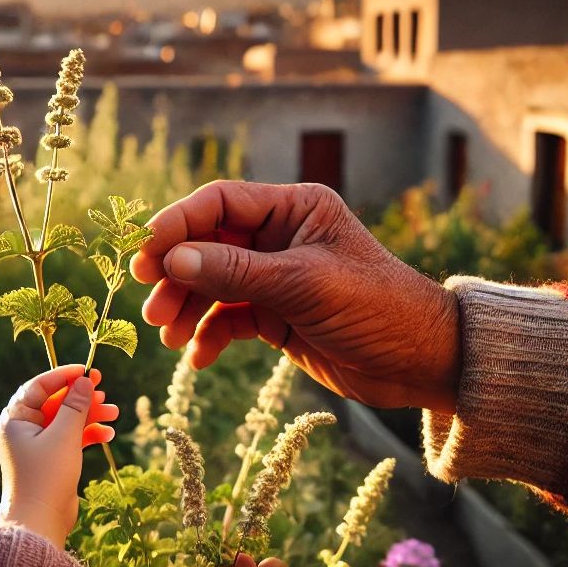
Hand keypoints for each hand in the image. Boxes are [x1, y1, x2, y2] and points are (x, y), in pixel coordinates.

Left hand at [0, 364, 117, 548]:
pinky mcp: (51, 458)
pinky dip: (88, 434)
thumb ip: (76, 405)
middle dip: (82, 398)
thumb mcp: (64, 436)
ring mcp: (38, 444)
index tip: (87, 371)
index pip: (40, 386)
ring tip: (115, 414)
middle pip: (56, 402)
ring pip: (67, 420)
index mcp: (16, 418)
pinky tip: (108, 435)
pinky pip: (71, 437)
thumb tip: (84, 380)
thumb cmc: (46, 476)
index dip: (64, 376)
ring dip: (90, 416)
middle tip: (105, 390)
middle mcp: (24, 428)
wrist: (40, 521)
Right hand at [130, 181, 459, 411]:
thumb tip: (173, 258)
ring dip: (187, 307)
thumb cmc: (377, 309)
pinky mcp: (275, 314)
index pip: (220, 203)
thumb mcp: (304, 285)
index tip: (145, 254)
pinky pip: (229, 318)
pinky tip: (198, 358)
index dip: (178, 224)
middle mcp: (280, 237)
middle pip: (207, 245)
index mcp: (294, 209)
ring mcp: (276, 277)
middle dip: (177, 274)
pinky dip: (210, 335)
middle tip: (152, 304)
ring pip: (212, 283)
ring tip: (168, 335)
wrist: (422, 363)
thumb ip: (236, 272)